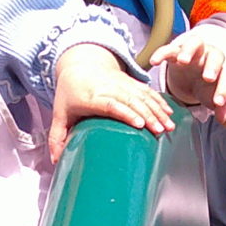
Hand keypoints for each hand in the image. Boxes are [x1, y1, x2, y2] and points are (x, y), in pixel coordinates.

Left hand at [48, 44, 175, 159]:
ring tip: (168, 126)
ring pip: (142, 95)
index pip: (111, 104)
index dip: (126, 113)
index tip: (140, 124)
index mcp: (90, 96)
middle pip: (131, 100)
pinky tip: (169, 112)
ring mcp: (121, 83)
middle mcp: (108, 87)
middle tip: (160, 131)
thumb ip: (57, 138)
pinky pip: (147, 90)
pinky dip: (159, 101)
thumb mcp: (59, 114)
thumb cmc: (69, 93)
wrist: (79, 64)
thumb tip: (57, 160)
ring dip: (157, 110)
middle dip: (149, 115)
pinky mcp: (129, 81)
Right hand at [148, 31, 225, 118]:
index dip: (224, 90)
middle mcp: (210, 57)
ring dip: (189, 50)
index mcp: (223, 70)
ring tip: (182, 61)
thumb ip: (224, 108)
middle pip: (216, 55)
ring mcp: (194, 52)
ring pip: (195, 43)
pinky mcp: (176, 52)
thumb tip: (223, 117)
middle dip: (212, 66)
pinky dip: (162, 53)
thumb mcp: (215, 98)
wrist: (193, 76)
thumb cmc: (207, 87)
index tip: (218, 103)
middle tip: (208, 78)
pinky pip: (169, 49)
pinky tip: (154, 62)